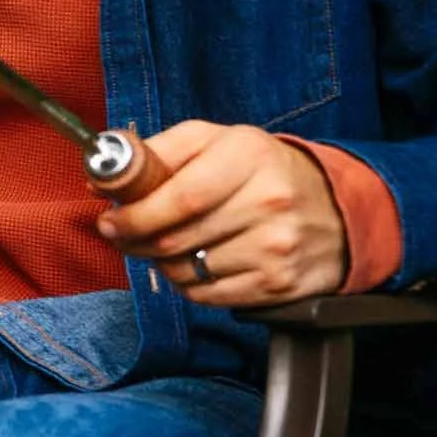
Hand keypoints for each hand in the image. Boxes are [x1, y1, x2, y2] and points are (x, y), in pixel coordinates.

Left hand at [93, 121, 348, 305]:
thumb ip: (156, 153)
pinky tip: (196, 263)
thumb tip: (101, 180)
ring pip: (186, 271)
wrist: (336, 208)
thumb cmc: (259, 170)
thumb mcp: (213, 141)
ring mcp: (277, 247)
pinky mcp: (279, 284)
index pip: (179, 197)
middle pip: (175, 239)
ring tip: (166, 245)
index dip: (134, 215)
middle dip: (135, 241)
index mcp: (248, 156)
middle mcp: (269, 201)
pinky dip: (188, 284)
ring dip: (161, 263)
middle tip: (123, 235)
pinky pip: (207, 296)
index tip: (109, 220)